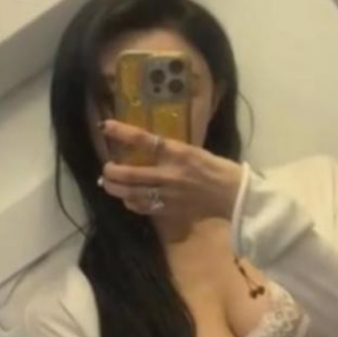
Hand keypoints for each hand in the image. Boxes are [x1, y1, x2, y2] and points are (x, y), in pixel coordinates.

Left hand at [99, 121, 243, 227]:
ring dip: (115, 189)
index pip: (144, 140)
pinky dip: (131, 202)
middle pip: (130, 173)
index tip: (105, 126)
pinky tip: (128, 199)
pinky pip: (143, 207)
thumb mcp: (192, 151)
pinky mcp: (170, 210)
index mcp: (177, 153)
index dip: (122, 132)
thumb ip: (169, 151)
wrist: (232, 193)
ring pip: (132, 193)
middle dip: (111, 172)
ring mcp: (168, 194)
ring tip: (108, 184)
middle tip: (106, 168)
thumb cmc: (215, 167)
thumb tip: (146, 147)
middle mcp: (169, 174)